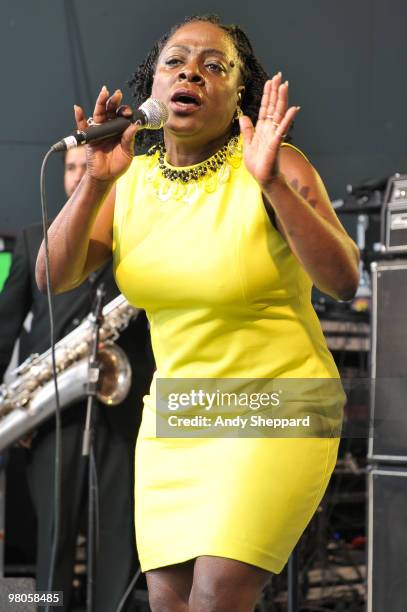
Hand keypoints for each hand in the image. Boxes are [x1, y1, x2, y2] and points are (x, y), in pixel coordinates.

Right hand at [74, 86, 139, 183]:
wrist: (106, 177)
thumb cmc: (118, 165)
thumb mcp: (127, 153)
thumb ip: (129, 139)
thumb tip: (135, 126)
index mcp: (120, 130)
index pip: (122, 116)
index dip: (125, 112)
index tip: (128, 112)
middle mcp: (109, 127)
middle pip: (110, 111)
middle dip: (113, 101)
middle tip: (117, 93)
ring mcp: (98, 131)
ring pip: (99, 114)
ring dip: (100, 103)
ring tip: (104, 93)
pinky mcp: (89, 137)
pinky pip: (82, 126)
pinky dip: (79, 117)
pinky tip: (77, 108)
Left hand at [239, 73, 299, 188]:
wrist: (262, 177)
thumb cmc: (257, 163)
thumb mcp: (247, 143)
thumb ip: (247, 130)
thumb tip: (243, 117)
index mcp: (263, 128)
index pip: (266, 108)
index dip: (268, 95)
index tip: (270, 81)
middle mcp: (270, 129)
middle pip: (274, 106)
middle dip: (276, 91)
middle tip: (279, 76)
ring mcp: (274, 134)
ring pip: (279, 113)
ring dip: (282, 99)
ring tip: (285, 85)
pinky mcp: (276, 142)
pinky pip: (283, 128)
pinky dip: (288, 118)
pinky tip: (294, 108)